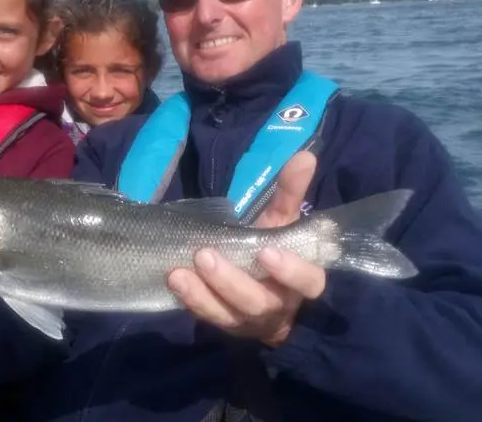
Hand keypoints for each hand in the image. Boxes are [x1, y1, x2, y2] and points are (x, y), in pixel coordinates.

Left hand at [167, 150, 325, 346]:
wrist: (267, 299)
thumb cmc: (276, 253)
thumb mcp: (284, 223)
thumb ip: (292, 193)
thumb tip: (305, 156)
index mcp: (301, 281)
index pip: (307, 281)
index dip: (290, 270)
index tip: (266, 251)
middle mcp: (277, 306)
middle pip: (258, 301)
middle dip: (231, 280)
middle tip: (206, 254)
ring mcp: (248, 320)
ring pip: (228, 314)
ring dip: (203, 294)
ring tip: (178, 271)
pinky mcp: (224, 324)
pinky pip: (207, 317)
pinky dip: (191, 300)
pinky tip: (174, 281)